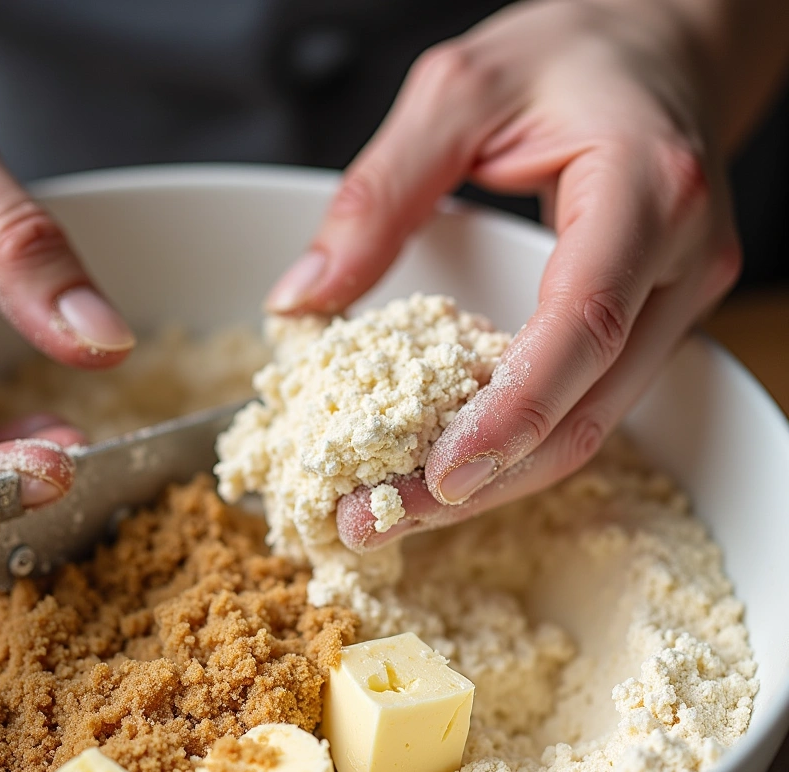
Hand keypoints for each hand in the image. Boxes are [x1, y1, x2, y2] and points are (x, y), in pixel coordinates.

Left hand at [266, 0, 741, 549]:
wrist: (667, 43)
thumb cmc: (574, 53)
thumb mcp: (458, 92)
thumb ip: (378, 193)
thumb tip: (302, 300)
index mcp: (643, 190)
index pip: (583, 324)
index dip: (511, 411)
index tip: (438, 475)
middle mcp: (678, 261)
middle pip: (587, 408)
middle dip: (483, 479)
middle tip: (379, 516)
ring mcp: (677, 301)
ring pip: (591, 425)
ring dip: (495, 481)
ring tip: (396, 508)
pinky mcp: (653, 324)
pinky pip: (586, 405)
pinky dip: (515, 445)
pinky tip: (449, 465)